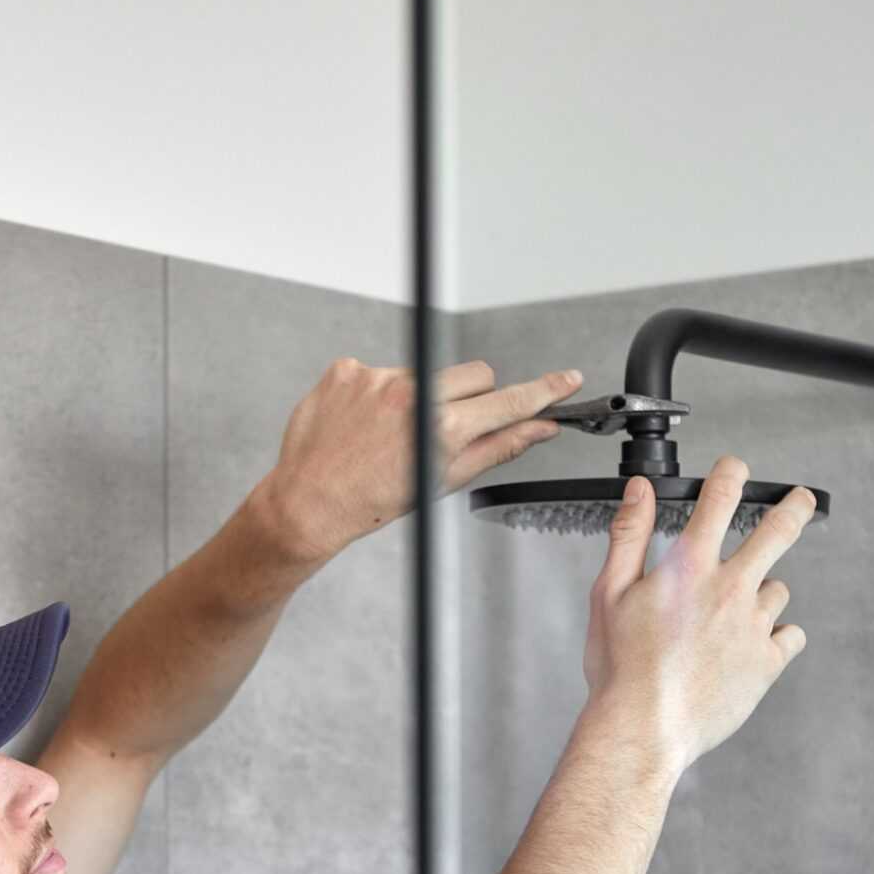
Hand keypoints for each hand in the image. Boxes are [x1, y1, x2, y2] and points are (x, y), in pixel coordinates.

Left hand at [249, 357, 584, 566]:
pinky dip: (378, 393)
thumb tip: (539, 428)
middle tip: (450, 428)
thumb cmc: (371, 502)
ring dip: (419, 397)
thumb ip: (498, 447)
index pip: (508, 401)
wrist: (308, 503)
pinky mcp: (347, 370)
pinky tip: (363, 422)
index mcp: (441, 427)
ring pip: (426, 373)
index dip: (543, 391)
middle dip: (474, 397)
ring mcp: (375, 378)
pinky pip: (381, 371)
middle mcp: (411, 395)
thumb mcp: (443, 481)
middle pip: (476, 374)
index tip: (565, 380)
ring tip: (390, 434)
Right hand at [583, 456, 811, 772]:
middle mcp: (729, 590)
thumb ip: (628, 536)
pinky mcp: (767, 663)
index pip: (719, 499)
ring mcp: (753, 626)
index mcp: (690, 568)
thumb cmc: (620, 669)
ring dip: (762, 593)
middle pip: (778, 532)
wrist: (643, 728)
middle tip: (801, 501)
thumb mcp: (609, 594)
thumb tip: (639, 491)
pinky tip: (755, 646)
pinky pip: (789, 637)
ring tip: (735, 615)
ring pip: (778, 590)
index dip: (731, 473)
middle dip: (793, 509)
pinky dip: (777, 636)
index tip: (735, 467)